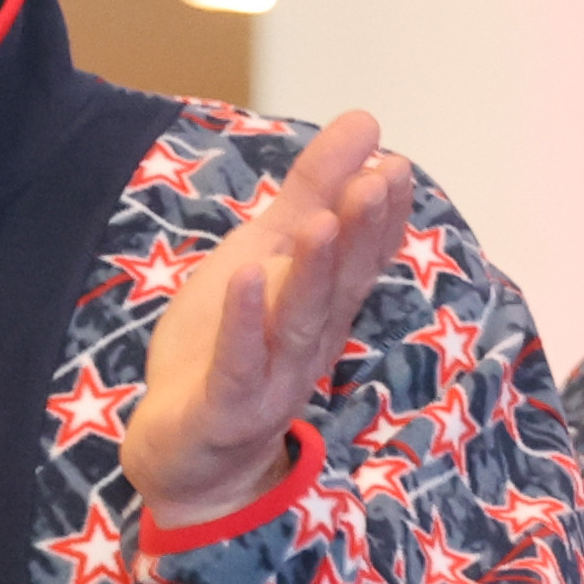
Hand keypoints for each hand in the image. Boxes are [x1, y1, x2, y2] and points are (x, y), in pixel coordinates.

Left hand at [133, 112, 417, 531]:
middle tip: (382, 180)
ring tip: (324, 220)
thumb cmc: (227, 349)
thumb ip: (310, 194)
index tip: (397, 167)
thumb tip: (366, 126)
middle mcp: (307, 342)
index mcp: (320, 307)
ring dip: (313, 273)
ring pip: (297, 321)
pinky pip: (236, 363)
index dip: (381, 217)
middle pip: (339, 286)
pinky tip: (246, 277)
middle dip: (361, 233)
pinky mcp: (225, 408)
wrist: (186, 456)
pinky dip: (242, 322)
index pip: (359, 258)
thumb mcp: (262, 256)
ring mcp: (269, 379)